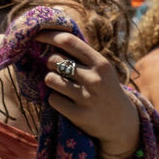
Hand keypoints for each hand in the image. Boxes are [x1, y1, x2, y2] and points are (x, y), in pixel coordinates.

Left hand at [34, 30, 140, 154]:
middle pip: (55, 60)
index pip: (69, 41)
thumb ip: (81, 55)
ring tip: (63, 86)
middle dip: (51, 63)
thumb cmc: (104, 89)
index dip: (49, 36)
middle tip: (60, 70)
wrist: (121, 122)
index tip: (38, 36)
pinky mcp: (78, 115)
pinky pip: (52, 99)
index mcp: (100, 63)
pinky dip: (56, 100)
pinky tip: (68, 102)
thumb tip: (51, 38)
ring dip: (52, 81)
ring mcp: (86, 97)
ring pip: (50, 79)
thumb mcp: (101, 69)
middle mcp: (95, 79)